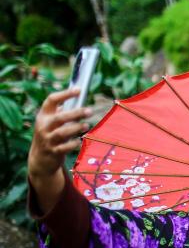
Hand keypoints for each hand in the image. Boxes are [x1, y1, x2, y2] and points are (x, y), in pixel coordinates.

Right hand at [27, 89, 91, 212]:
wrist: (40, 158)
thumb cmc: (51, 135)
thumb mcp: (51, 123)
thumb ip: (61, 112)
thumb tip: (79, 100)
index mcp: (43, 115)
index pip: (52, 100)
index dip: (65, 94)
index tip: (79, 89)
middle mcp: (44, 126)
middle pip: (59, 117)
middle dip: (75, 113)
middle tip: (90, 111)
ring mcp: (47, 139)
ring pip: (62, 133)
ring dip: (75, 128)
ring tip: (86, 125)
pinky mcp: (53, 151)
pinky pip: (64, 148)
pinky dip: (73, 144)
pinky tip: (79, 141)